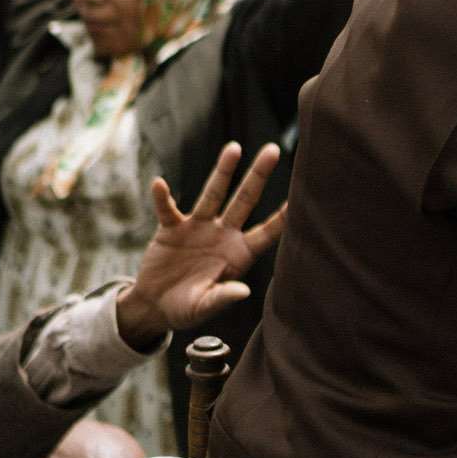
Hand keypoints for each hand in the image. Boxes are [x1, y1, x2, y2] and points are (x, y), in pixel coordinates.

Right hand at [115, 142, 287, 349]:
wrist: (155, 306)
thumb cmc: (186, 309)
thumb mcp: (203, 308)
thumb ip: (221, 298)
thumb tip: (243, 292)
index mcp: (239, 254)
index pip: (268, 231)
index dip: (284, 216)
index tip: (302, 195)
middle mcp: (223, 234)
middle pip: (245, 200)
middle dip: (258, 175)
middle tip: (274, 149)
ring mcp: (198, 228)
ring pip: (213, 194)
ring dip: (222, 172)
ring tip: (234, 148)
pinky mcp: (171, 229)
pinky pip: (167, 210)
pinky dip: (162, 198)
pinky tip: (160, 184)